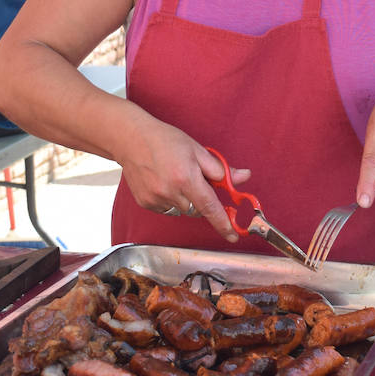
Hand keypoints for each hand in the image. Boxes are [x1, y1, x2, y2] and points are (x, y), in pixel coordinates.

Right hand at [116, 122, 245, 241]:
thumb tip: (244, 177)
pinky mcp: (146, 203)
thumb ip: (220, 168)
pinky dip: (169, 200)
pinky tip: (162, 182)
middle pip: (197, 209)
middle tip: (192, 179)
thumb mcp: (197, 149)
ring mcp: (156, 200)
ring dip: (184, 199)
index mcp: (186, 178)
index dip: (223, 223)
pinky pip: (166, 209)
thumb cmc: (165, 140)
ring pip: (182, 210)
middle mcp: (170, 192)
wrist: (130, 139)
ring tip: (173, 177)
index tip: (233, 236)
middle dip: (200, 199)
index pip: (210, 207)